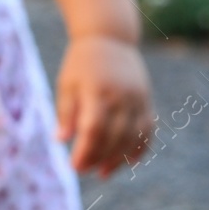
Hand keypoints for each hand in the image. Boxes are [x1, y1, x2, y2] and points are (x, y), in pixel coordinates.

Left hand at [54, 33, 153, 176]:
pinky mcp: (146, 100)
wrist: (109, 37)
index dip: (86, 151)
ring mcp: (137, 98)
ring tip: (104, 172)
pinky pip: (148, 130)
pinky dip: (140, 148)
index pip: (94, 129)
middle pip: (115, 137)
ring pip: (133, 137)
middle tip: (85, 170)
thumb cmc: (81, 62)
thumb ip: (65, 112)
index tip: (74, 166)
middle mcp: (121, 96)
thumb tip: (60, 140)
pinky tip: (128, 161)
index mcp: (97, 90)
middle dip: (100, 158)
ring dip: (120, 158)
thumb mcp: (67, 83)